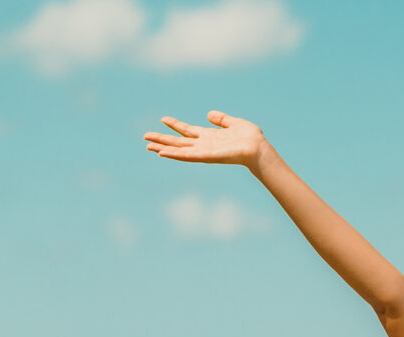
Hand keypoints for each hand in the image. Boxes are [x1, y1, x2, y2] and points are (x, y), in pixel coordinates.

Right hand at [143, 111, 266, 166]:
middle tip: (145, 137)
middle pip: (178, 142)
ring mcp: (203, 152)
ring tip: (148, 146)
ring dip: (162, 148)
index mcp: (209, 136)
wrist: (258, 149)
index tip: (163, 119)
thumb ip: (222, 119)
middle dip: (162, 139)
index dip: (175, 125)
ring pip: (178, 150)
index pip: (187, 130)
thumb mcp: (234, 123)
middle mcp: (203, 145)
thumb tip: (209, 114)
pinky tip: (162, 152)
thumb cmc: (251, 138)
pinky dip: (174, 154)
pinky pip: (187, 155)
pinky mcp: (206, 156)